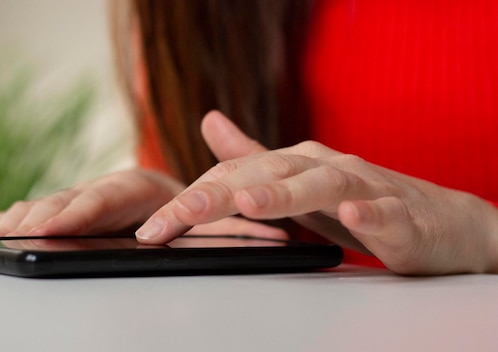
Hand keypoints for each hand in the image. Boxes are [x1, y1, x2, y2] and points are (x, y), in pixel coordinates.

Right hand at [0, 169, 287, 239]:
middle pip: (72, 201)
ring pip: (50, 206)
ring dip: (16, 220)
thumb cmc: (212, 206)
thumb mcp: (229, 216)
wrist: (201, 197)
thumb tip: (278, 238)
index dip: (83, 211)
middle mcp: (115, 191)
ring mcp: (93, 202)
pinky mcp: (79, 216)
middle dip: (40, 218)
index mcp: (147, 186)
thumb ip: (243, 225)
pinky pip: (42, 215)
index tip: (59, 227)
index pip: (111, 195)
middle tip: (11, 236)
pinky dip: (12, 221)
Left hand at [136, 111, 497, 274]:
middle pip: (267, 175)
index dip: (193, 198)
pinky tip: (348, 217)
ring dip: (284, 194)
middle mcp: (325, 167)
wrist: (440, 220)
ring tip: (248, 203)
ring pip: (321, 186)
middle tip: (179, 213)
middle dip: (219, 195)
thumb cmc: (360, 203)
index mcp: (295, 164)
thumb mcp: (297, 182)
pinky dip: (367, 214)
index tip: (155, 227)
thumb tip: (209, 122)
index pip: (236, 175)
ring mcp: (365, 188)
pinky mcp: (403, 215)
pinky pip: (383, 213)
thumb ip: (254, 157)